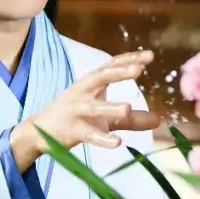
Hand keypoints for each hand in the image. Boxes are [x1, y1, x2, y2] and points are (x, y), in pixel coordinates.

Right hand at [9, 50, 160, 170]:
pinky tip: (117, 143)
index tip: (149, 56)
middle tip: (138, 69)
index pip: (111, 66)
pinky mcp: (71, 131)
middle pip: (100, 77)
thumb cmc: (77, 119)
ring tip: (127, 109)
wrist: (39, 132)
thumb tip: (160, 120)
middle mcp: (83, 92)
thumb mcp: (105, 117)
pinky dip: (102, 139)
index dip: (129, 60)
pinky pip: (88, 134)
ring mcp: (76, 111)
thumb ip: (132, 119)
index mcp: (91, 84)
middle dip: (118, 72)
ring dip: (110, 107)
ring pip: (94, 108)